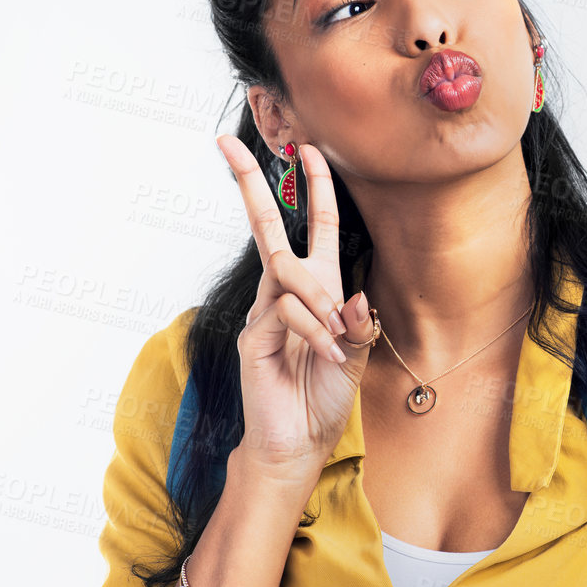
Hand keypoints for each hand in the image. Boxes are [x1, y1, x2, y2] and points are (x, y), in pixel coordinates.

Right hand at [215, 134, 376, 491]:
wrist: (298, 443)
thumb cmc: (325, 396)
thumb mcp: (358, 355)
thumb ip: (360, 324)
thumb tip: (356, 296)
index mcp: (317, 288)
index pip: (316, 227)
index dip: (314, 188)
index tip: (306, 147)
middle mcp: (285, 292)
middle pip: (267, 227)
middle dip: (250, 183)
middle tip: (226, 144)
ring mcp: (264, 311)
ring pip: (287, 271)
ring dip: (318, 300)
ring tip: (334, 342)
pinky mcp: (253, 335)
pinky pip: (285, 310)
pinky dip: (311, 328)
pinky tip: (325, 354)